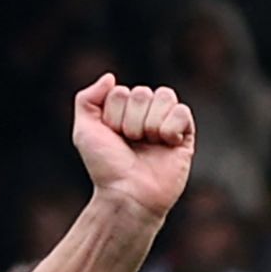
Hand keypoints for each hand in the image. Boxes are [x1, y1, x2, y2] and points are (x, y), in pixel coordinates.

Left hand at [69, 75, 195, 223]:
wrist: (127, 193)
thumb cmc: (105, 167)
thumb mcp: (85, 132)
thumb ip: (87, 100)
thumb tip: (110, 77)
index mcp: (123, 113)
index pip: (121, 93)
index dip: (113, 116)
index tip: (113, 138)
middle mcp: (145, 115)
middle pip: (142, 93)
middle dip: (131, 121)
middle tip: (130, 143)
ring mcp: (166, 123)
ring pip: (164, 96)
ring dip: (150, 124)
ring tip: (147, 145)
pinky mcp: (185, 134)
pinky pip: (182, 111)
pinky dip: (171, 128)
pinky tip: (166, 144)